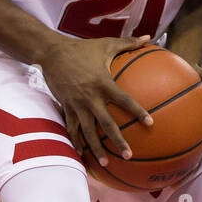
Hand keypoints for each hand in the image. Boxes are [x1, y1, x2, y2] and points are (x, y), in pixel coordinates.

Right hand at [39, 35, 153, 164]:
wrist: (51, 53)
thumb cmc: (82, 48)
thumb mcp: (106, 44)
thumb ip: (129, 43)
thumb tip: (148, 37)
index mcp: (103, 83)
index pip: (124, 100)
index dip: (137, 111)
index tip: (150, 123)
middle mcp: (90, 98)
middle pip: (106, 124)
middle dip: (118, 141)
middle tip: (129, 155)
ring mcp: (77, 105)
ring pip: (87, 132)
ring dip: (97, 149)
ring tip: (106, 163)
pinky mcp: (66, 108)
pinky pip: (72, 129)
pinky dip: (77, 142)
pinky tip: (83, 155)